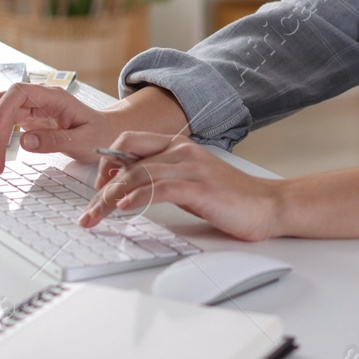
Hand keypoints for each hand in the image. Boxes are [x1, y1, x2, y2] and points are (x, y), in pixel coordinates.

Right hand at [0, 83, 121, 174]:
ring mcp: (30, 106)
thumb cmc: (99, 134)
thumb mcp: (85, 142)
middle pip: (0, 100)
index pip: (17, 93)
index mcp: (53, 97)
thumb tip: (25, 141)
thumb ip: (56, 141)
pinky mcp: (25, 117)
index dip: (1, 112)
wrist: (106, 131)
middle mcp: (38, 97)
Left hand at [80, 131, 283, 241]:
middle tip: (88, 210)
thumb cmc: (232, 198)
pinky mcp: (200, 187)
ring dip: (110, 197)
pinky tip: (124, 208)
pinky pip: (160, 187)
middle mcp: (182, 152)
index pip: (130, 142)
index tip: (97, 187)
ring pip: (138, 174)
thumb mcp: (192, 183)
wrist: (269, 205)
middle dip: (101, 185)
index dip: (107, 162)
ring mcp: (191, 168)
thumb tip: (131, 190)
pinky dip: (137, 197)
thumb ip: (165, 179)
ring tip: (95, 215)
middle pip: (127, 159)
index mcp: (179, 147)